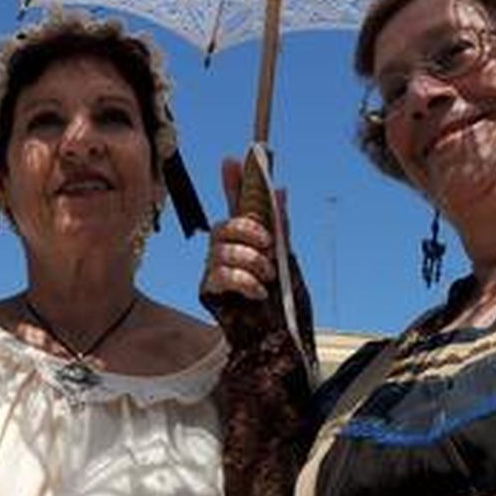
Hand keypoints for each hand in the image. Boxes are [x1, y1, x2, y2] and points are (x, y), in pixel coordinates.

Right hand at [200, 157, 285, 302]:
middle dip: (246, 230)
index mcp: (246, 242)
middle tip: (269, 244)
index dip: (231, 182)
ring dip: (251, 260)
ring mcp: (215, 271)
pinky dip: (243, 280)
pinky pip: (219, 275)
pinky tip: (258, 291)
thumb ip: (279, 225)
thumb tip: (279, 189)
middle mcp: (227, 252)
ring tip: (268, 276)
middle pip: (222, 226)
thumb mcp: (286, 257)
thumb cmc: (282, 302)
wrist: (280, 336)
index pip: (235, 206)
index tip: (231, 159)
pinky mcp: (209, 291)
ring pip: (221, 251)